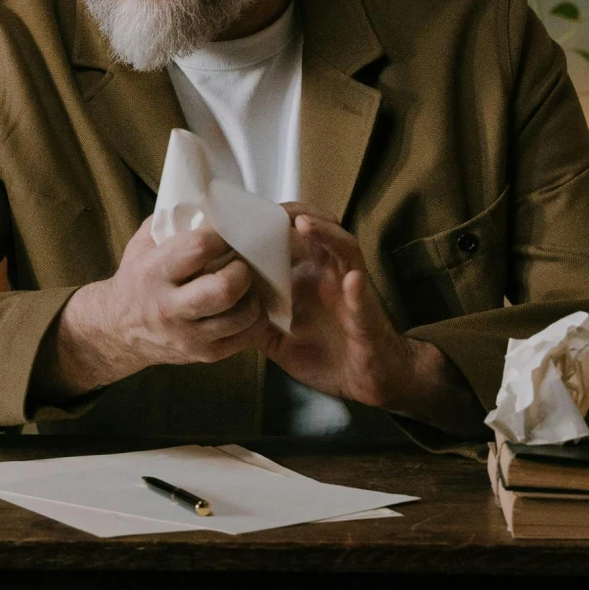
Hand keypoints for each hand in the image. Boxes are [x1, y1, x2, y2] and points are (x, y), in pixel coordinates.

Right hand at [35, 219, 266, 401]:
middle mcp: (170, 308)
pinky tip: (247, 305)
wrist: (118, 329)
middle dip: (242, 270)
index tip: (230, 230)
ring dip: (253, 296)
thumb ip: (172, 222)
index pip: (197, 249)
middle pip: (223, 290)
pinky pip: (244, 339)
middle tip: (243, 261)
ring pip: (240, 317)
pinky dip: (254, 319)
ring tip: (249, 284)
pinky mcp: (204, 355)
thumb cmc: (137, 278)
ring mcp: (189, 336)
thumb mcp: (143, 244)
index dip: (221, 236)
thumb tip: (208, 199)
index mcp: (154, 273)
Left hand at [265, 208, 485, 433]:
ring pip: (345, 249)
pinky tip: (351, 279)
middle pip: (318, 230)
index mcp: (309, 277)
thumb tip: (221, 310)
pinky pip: (363, 298)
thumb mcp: (279, 339)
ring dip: (326, 234)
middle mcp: (330, 275)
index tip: (244, 216)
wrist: (367, 380)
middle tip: (269, 208)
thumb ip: (255, 320)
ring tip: (304, 223)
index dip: (271, 224)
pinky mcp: (366, 315)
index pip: (291, 239)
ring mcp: (350, 291)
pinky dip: (357, 288)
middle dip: (295, 214)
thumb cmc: (325, 354)